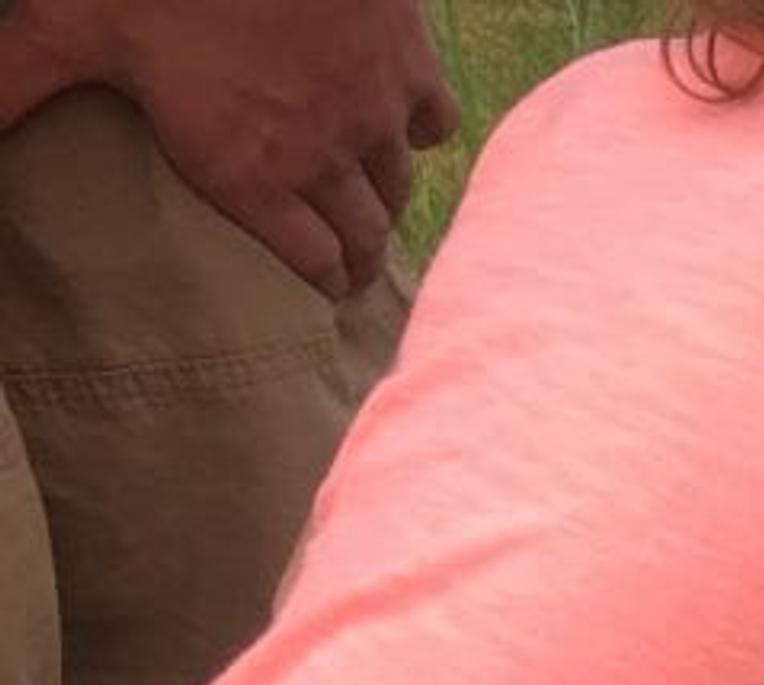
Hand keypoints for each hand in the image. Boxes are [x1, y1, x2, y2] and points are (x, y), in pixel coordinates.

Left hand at [51, 0, 459, 297]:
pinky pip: (434, 124)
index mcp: (247, 169)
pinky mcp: (410, 64)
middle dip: (363, 260)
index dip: (325, 283)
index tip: (326, 289)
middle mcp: (324, 157)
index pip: (313, 261)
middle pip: (367, 236)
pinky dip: (419, 129)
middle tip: (355, 268)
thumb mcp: (70, 27)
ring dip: (386, 203)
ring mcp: (375, 112)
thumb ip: (19, 82)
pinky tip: (398, 119)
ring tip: (374, 207)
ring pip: (400, 186)